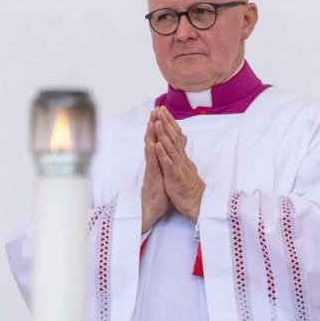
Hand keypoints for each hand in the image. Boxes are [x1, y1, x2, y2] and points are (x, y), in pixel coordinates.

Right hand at [142, 110, 170, 232]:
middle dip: (153, 126)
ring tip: (151, 122)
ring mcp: (152, 171)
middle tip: (154, 110)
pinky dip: (152, 155)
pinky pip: (152, 166)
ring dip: (150, 136)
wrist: (152, 210)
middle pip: (152, 141)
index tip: (161, 113)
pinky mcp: (153, 180)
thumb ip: (166, 162)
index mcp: (157, 162)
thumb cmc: (159, 194)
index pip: (158, 141)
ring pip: (150, 151)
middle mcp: (153, 164)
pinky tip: (152, 145)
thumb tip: (169, 151)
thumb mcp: (164, 175)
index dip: (159, 128)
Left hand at [152, 106, 204, 219]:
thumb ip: (183, 153)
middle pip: (173, 137)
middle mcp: (181, 159)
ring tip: (157, 121)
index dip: (170, 122)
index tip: (163, 110)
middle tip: (160, 109)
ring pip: (170, 147)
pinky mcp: (174, 176)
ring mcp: (178, 167)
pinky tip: (157, 144)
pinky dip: (162, 153)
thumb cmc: (190, 187)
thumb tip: (182, 141)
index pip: (176, 136)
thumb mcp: (186, 167)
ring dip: (163, 134)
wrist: (197, 203)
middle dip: (166, 122)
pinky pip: (168, 163)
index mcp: (182, 157)